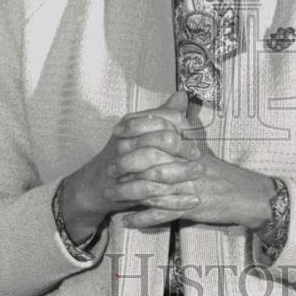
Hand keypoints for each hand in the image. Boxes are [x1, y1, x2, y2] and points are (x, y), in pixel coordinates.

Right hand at [60, 91, 201, 241]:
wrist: (95, 186)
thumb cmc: (122, 155)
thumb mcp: (140, 130)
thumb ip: (162, 114)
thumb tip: (182, 95)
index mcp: (130, 125)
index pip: (161, 119)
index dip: (181, 126)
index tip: (195, 134)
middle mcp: (125, 143)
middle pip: (160, 142)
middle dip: (184, 148)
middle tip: (200, 154)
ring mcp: (125, 168)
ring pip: (159, 169)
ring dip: (183, 173)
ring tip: (201, 173)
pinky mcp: (128, 192)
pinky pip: (156, 196)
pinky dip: (177, 201)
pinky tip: (193, 200)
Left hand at [120, 95, 274, 231]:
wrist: (245, 195)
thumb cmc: (220, 170)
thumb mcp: (202, 143)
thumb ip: (185, 122)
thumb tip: (178, 94)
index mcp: (190, 145)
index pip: (160, 131)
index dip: (136, 129)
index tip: (117, 131)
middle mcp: (188, 163)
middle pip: (151, 159)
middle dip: (126, 163)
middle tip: (108, 167)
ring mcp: (188, 186)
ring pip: (153, 187)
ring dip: (128, 193)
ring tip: (110, 194)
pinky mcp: (190, 207)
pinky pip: (162, 214)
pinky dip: (144, 218)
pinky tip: (127, 220)